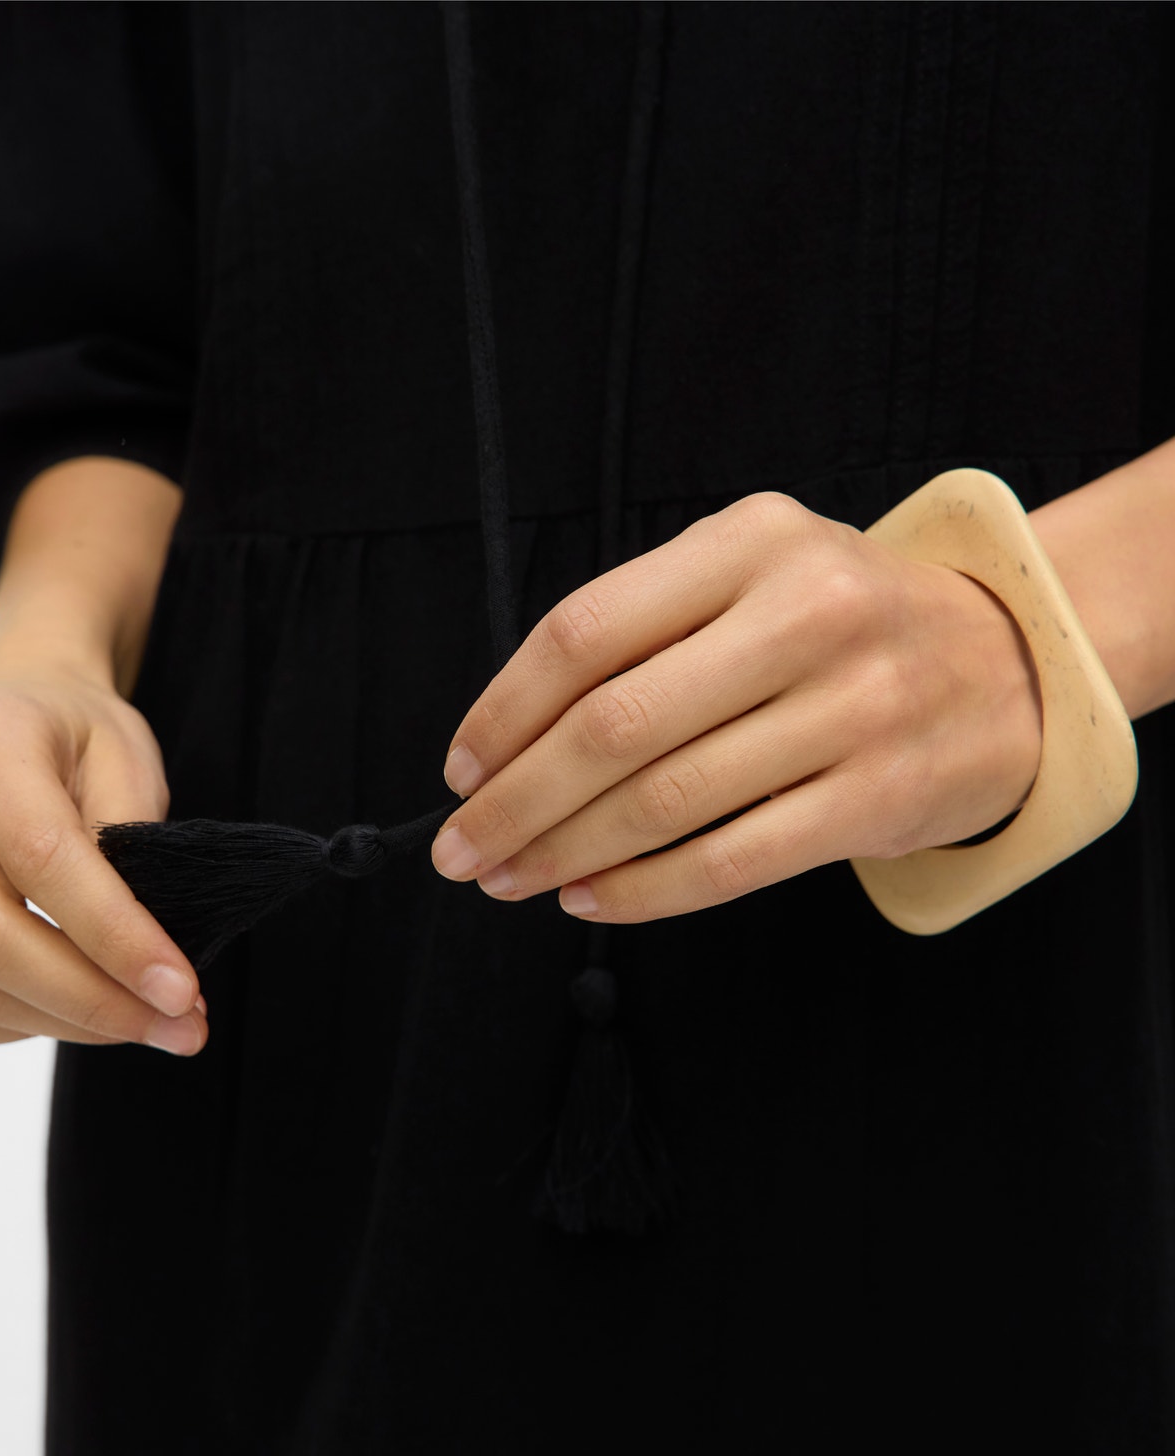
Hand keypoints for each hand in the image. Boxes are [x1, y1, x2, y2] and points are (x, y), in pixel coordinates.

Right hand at [0, 645, 207, 1050]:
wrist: (4, 716)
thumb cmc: (75, 739)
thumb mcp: (128, 758)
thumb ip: (134, 844)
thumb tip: (148, 962)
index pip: (42, 858)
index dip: (115, 937)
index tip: (181, 992)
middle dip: (92, 1002)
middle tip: (179, 1028)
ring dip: (62, 1024)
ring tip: (141, 1021)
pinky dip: (15, 1028)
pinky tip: (72, 1008)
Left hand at [429, 490, 1043, 922]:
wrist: (1010, 663)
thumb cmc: (844, 624)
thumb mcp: (755, 575)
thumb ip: (649, 628)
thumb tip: (510, 742)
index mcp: (751, 542)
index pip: (587, 631)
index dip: (505, 711)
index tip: (461, 769)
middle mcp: (805, 612)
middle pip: (614, 724)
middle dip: (516, 800)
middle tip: (461, 849)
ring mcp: (852, 706)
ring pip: (666, 800)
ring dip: (565, 853)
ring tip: (511, 879)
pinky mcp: (880, 795)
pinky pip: (732, 859)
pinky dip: (646, 890)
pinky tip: (592, 898)